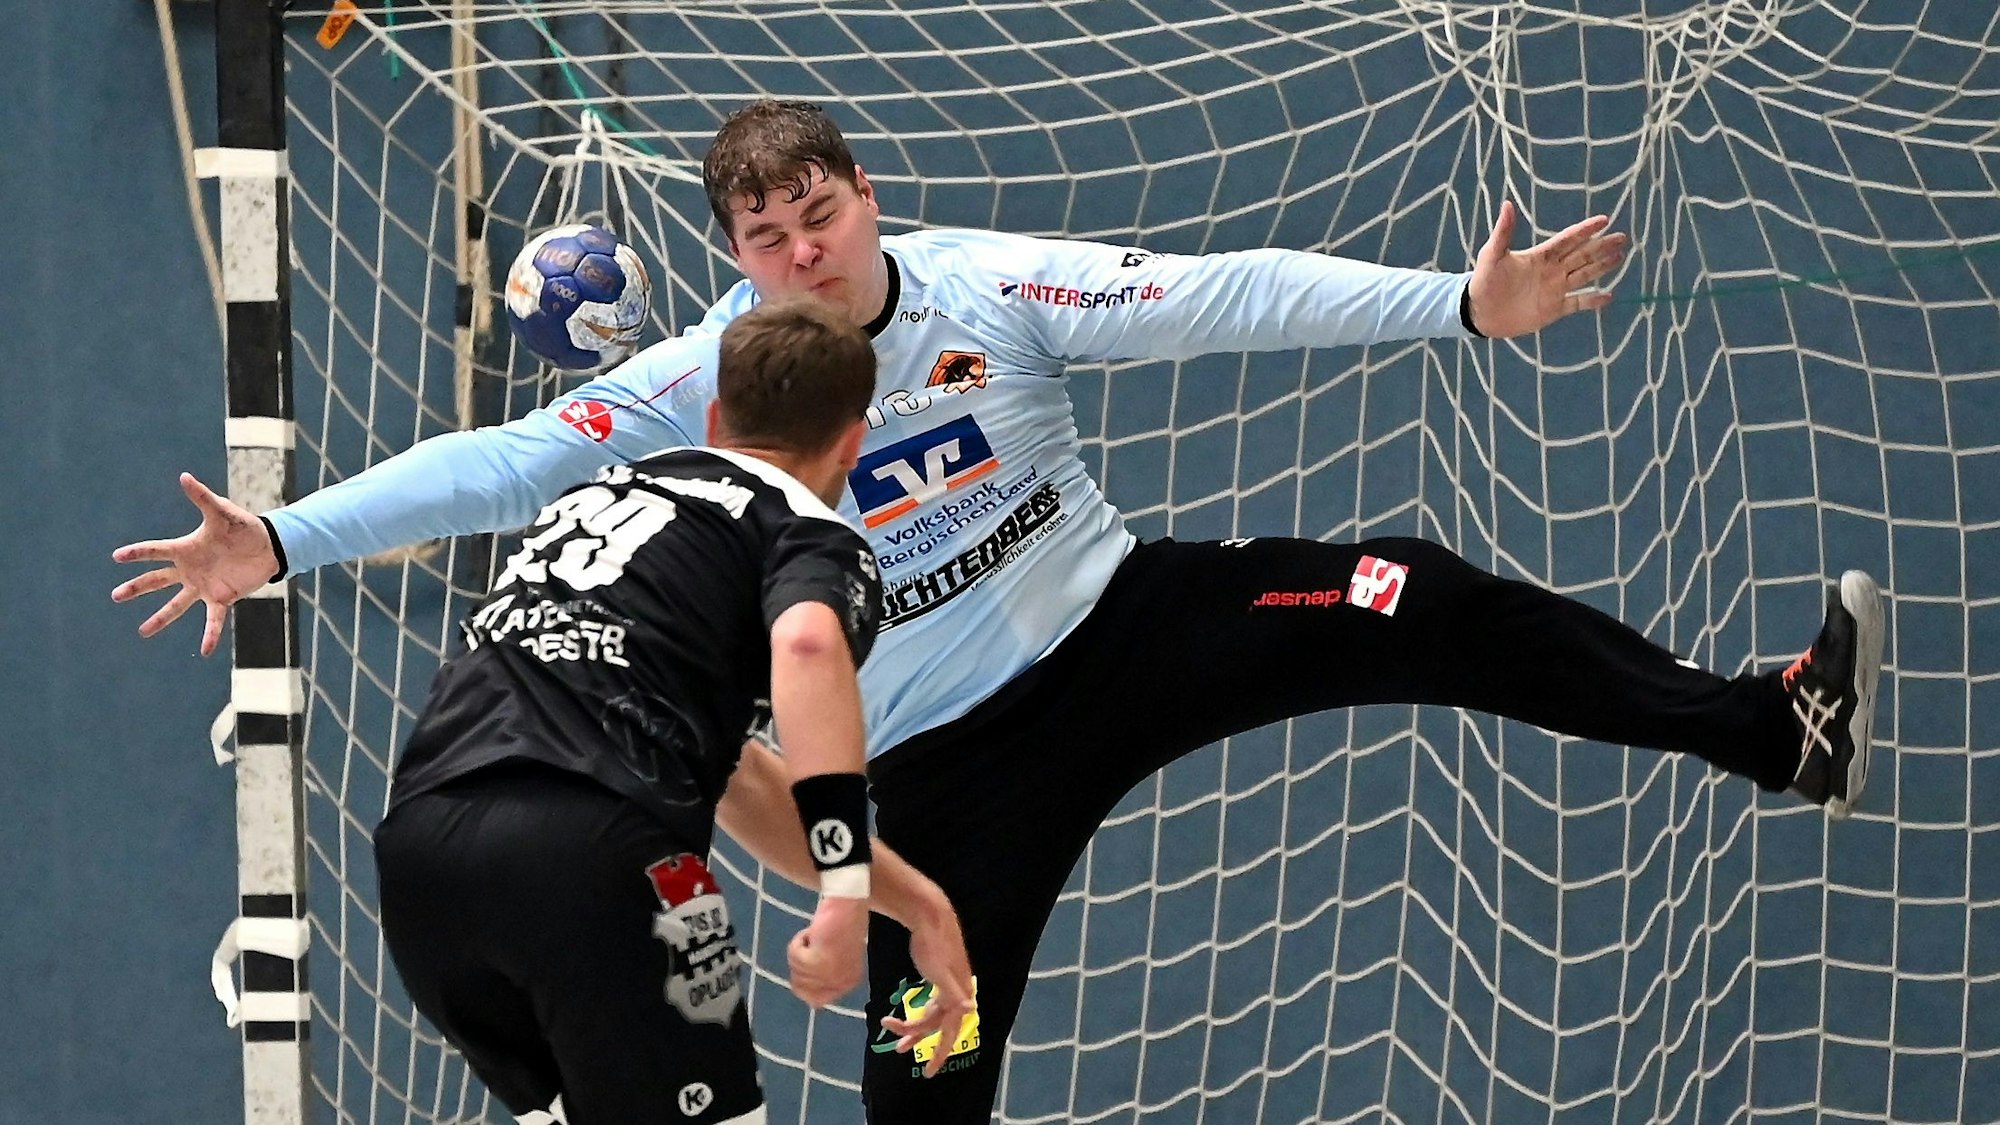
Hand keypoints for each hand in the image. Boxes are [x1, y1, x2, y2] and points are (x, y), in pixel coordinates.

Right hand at [111, 472, 280, 655]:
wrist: (268, 546)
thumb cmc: (243, 527)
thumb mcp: (223, 513)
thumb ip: (203, 498)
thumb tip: (184, 476)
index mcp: (186, 548)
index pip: (156, 552)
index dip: (138, 553)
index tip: (116, 556)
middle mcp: (190, 570)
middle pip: (157, 580)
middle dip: (137, 588)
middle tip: (116, 596)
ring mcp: (203, 586)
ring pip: (176, 604)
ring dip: (160, 618)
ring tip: (143, 632)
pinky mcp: (221, 598)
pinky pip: (213, 620)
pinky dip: (210, 635)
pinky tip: (205, 651)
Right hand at [787, 896, 865, 1007]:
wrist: (848, 900)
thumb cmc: (841, 922)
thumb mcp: (834, 955)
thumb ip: (822, 974)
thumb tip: (800, 990)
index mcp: (849, 982)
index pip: (815, 1000)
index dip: (804, 980)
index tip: (810, 958)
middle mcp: (842, 983)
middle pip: (800, 987)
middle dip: (799, 963)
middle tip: (815, 944)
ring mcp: (831, 975)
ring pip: (795, 970)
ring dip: (799, 949)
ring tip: (816, 936)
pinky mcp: (818, 962)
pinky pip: (793, 956)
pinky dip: (797, 941)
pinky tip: (812, 931)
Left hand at [881, 904, 975, 1077]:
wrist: (930, 916)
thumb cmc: (934, 943)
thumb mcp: (941, 970)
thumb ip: (953, 991)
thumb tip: (970, 1008)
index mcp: (958, 994)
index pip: (951, 1032)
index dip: (940, 1053)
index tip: (930, 1072)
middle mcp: (956, 993)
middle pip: (939, 1025)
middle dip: (920, 1039)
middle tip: (900, 1050)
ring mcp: (947, 986)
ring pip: (932, 1016)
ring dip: (914, 1027)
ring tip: (895, 1036)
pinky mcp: (938, 978)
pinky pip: (930, 1005)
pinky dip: (917, 1014)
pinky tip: (904, 1017)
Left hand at [1465, 201, 1628, 338]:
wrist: (1479, 312)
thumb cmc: (1484, 281)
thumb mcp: (1493, 254)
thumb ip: (1503, 232)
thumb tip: (1507, 205)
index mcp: (1540, 256)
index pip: (1568, 239)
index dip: (1585, 230)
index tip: (1604, 220)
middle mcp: (1552, 271)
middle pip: (1582, 255)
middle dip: (1602, 246)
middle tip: (1622, 237)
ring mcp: (1555, 289)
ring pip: (1585, 275)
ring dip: (1602, 267)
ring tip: (1621, 256)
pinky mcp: (1554, 309)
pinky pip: (1578, 303)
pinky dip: (1592, 300)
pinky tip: (1608, 295)